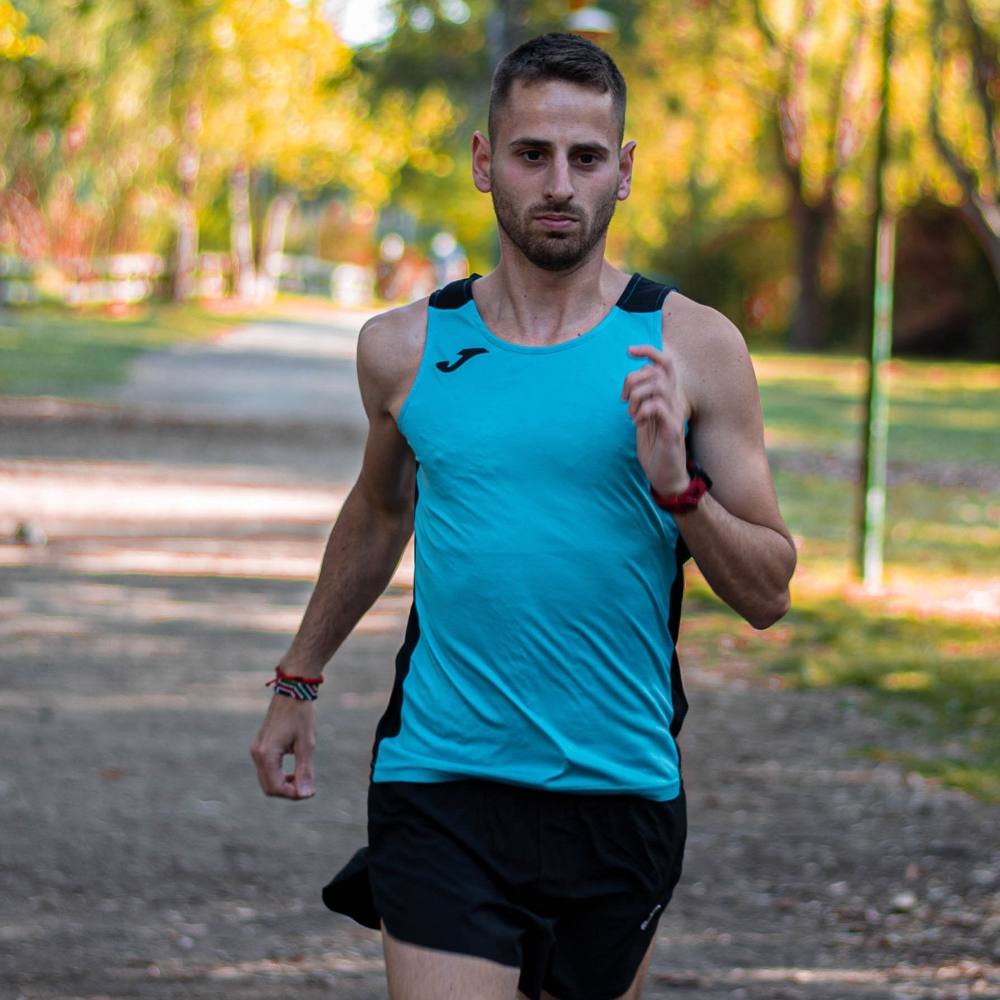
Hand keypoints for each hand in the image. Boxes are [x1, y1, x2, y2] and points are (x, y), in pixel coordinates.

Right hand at [250, 694, 315, 799]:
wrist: (292, 691)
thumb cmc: (301, 716)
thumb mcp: (306, 745)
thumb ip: (305, 771)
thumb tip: (306, 794)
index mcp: (266, 754)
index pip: (276, 788)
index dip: (293, 794)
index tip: (310, 792)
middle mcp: (257, 754)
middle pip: (269, 787)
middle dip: (288, 791)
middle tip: (308, 788)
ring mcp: (256, 750)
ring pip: (266, 779)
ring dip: (284, 784)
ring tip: (302, 778)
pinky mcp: (260, 746)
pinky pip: (266, 769)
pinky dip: (279, 775)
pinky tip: (295, 770)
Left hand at [622, 344, 689, 495]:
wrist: (666, 476)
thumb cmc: (654, 448)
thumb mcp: (644, 419)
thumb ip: (642, 400)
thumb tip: (631, 383)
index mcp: (669, 397)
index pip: (664, 363)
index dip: (648, 350)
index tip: (628, 350)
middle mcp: (676, 401)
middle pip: (656, 370)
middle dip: (632, 380)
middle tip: (623, 400)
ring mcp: (676, 414)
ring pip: (657, 385)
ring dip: (637, 396)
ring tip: (630, 413)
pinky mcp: (673, 430)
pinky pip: (657, 406)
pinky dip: (642, 411)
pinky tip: (636, 423)